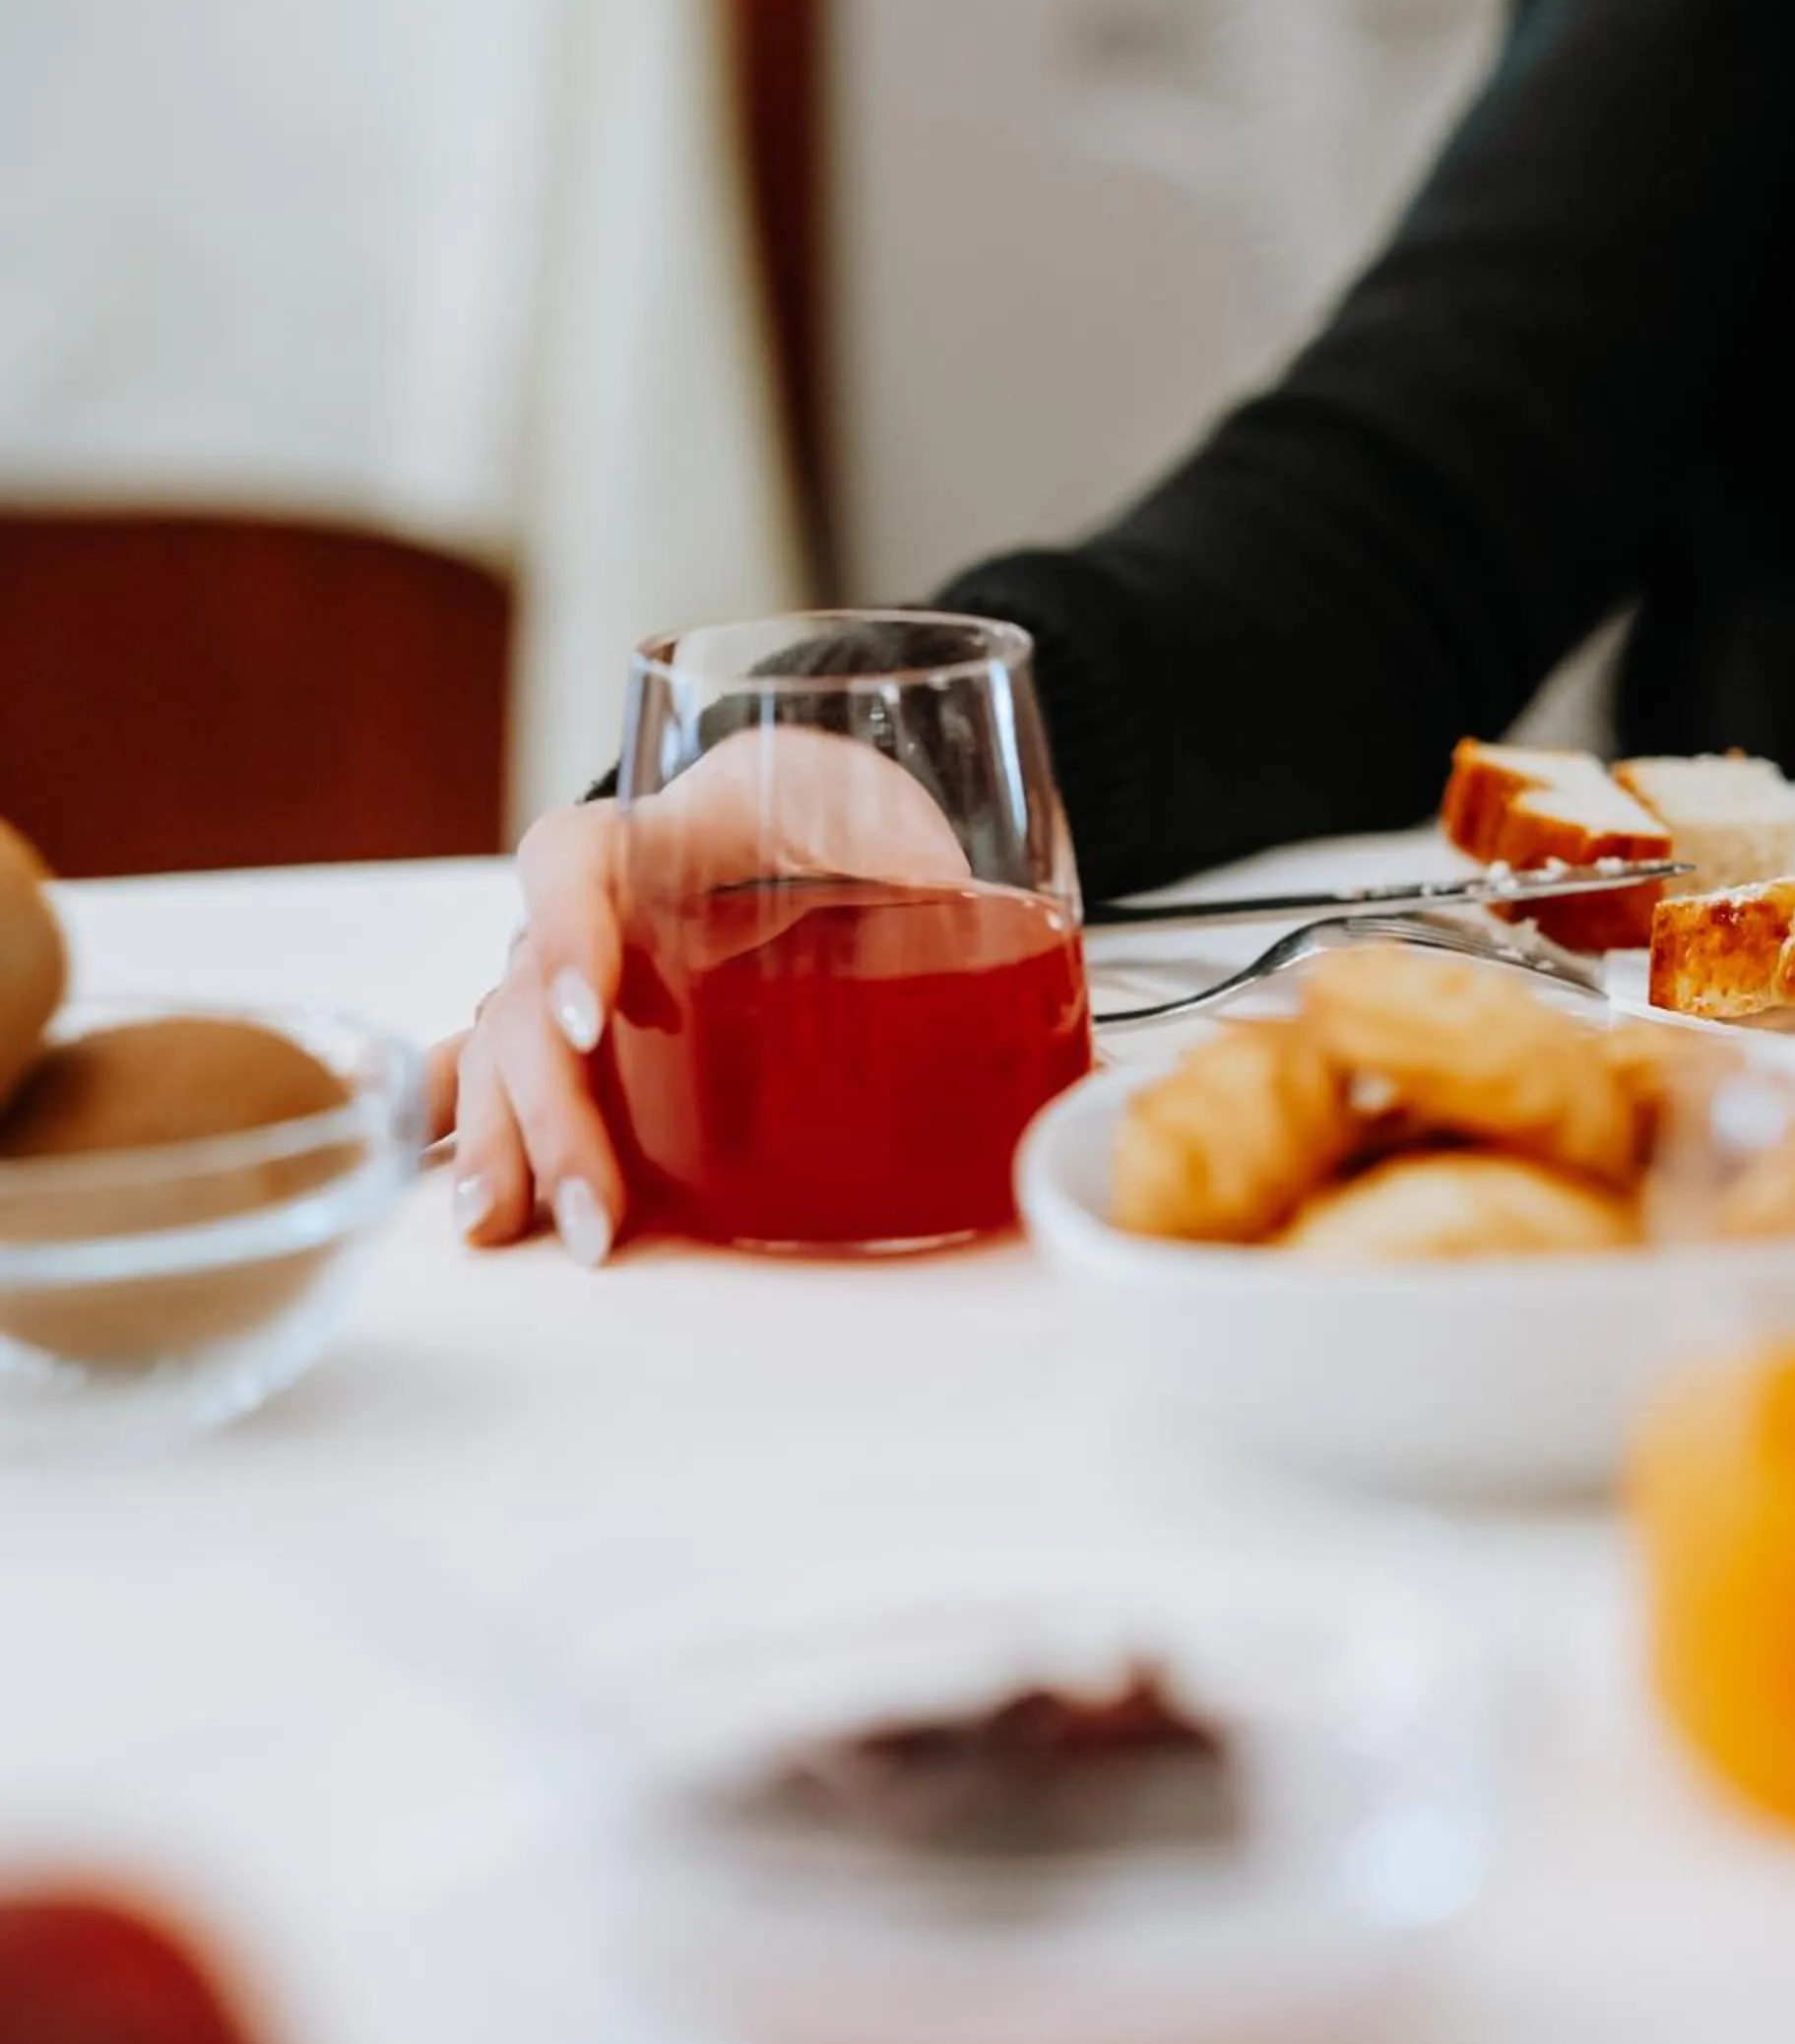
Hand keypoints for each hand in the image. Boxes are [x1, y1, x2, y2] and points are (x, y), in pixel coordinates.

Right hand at [427, 730, 969, 1262]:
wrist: (827, 822)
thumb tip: (1070, 1026)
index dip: (567, 934)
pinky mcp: (591, 1040)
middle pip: (525, 994)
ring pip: (503, 1050)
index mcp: (662, 832)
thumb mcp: (888, 824)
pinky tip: (475, 1206)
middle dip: (549, 1112)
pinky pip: (504, 1076)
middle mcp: (596, 910)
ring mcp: (579, 978)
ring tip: (503, 1227)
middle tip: (593, 1208)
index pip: (574, 859)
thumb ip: (940, 890)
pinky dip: (480, 1135)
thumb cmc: (844, 816)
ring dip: (506, 1144)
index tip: (589, 1017)